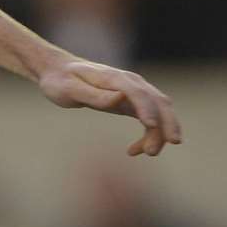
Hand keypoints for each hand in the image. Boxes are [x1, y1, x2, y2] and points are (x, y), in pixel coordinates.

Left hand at [37, 58, 181, 155]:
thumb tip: (119, 98)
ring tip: (149, 153)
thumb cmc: (61, 81)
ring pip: (159, 111)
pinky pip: (150, 118)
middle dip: (166, 123)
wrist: (59, 73)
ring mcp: (133, 92)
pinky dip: (149, 135)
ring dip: (160, 133)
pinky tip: (133, 151)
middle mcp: (130, 82)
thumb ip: (93, 95)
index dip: (147, 108)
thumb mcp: (69, 89)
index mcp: (114, 78)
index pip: (137, 92)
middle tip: (166, 146)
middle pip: (158, 101)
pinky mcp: (131, 102)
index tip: (150, 125)